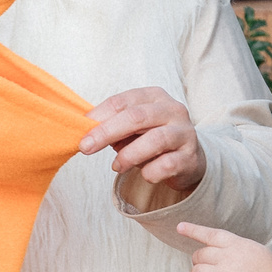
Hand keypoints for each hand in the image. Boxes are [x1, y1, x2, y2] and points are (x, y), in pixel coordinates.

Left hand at [81, 87, 205, 193]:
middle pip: (136, 117)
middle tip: (86, 147)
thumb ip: (113, 126)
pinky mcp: (190, 157)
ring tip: (117, 166)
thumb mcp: (132, 128)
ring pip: (155, 140)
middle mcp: (173, 110)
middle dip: (106, 132)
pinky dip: (149, 172)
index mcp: (155, 97)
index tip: (81, 130)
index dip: (99, 115)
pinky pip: (166, 165)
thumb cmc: (153, 139)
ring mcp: (184, 133)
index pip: (123, 102)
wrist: (188, 159)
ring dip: (129, 155)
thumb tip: (86, 132)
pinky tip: (144, 174)